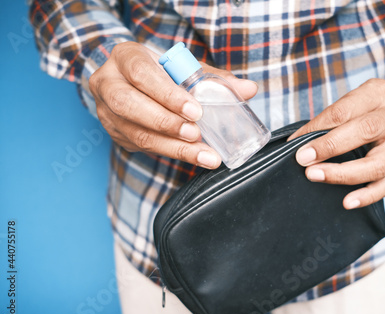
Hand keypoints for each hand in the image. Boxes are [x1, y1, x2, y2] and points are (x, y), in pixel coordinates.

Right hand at [89, 41, 257, 168]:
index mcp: (125, 57)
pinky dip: (171, 153)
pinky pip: (142, 148)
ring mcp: (107, 113)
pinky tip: (193, 157)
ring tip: (203, 155)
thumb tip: (249, 89)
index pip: (142, 74)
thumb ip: (213, 78)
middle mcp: (108, 84)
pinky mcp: (116, 135)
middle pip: (130, 105)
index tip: (195, 110)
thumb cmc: (160, 71)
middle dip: (167, 123)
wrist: (128, 81)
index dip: (168, 94)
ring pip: (136, 134)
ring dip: (173, 147)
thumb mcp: (182, 66)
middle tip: (197, 135)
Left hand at [288, 79, 384, 209]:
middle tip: (304, 158)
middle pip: (365, 131)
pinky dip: (367, 196)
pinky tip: (348, 202)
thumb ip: (329, 117)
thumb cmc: (372, 106)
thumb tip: (298, 141)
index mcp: (377, 94)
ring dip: (344, 173)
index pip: (344, 110)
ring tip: (316, 176)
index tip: (296, 141)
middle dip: (330, 146)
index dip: (317, 127)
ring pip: (377, 164)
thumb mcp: (354, 98)